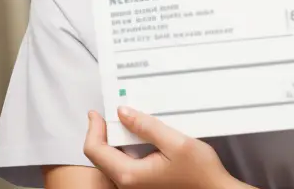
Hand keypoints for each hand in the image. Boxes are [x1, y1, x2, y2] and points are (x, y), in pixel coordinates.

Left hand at [84, 107, 232, 188]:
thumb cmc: (200, 172)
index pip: (96, 150)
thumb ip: (147, 127)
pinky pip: (122, 165)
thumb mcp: (176, 142)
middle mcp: (128, 184)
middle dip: (100, 132)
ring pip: (109, 161)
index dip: (93, 128)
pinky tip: (134, 136)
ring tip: (122, 120)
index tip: (96, 112)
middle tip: (109, 112)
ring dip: (111, 140)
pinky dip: (122, 148)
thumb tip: (122, 112)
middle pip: (99, 156)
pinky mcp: (142, 185)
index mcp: (130, 175)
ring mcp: (134, 186)